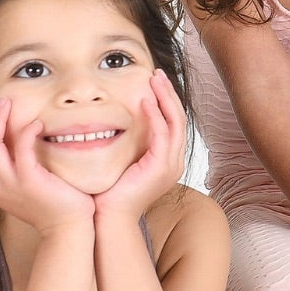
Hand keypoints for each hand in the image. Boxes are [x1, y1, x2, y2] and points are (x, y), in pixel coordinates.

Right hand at [0, 93, 94, 234]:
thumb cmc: (51, 203)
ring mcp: (9, 186)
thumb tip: (13, 138)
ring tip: (7, 103)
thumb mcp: (24, 184)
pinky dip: (25, 133)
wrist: (68, 228)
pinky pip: (21, 152)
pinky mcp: (29, 183)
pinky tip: (36, 123)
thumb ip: (13, 165)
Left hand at [91, 69, 186, 227]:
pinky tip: (145, 101)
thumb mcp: (123, 162)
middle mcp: (174, 162)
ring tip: (154, 80)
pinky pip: (162, 134)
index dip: (166, 100)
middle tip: (157, 74)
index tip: (154, 82)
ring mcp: (170, 165)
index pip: (173, 123)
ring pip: (175, 122)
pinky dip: (155, 116)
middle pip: (179, 119)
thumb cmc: (111, 193)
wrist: (110, 217)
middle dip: (169, 94)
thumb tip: (116, 121)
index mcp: (167, 160)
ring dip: (164, 98)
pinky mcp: (160, 167)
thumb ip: (128, 143)